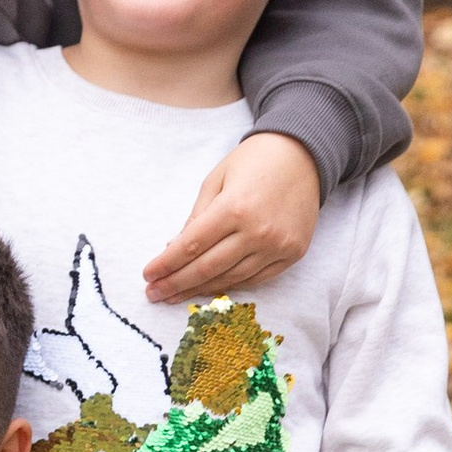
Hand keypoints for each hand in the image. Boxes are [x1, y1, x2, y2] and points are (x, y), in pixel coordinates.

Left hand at [143, 132, 321, 303]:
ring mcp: (278, 245)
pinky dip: (231, 284)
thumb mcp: (216, 180)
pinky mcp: (294, 253)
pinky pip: (256, 279)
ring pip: (231, 278)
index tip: (148, 275)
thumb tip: (173, 249)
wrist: (302, 155)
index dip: (166, 264)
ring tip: (177, 295)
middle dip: (176, 284)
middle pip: (207, 268)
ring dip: (200, 290)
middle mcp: (257, 231)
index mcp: (233, 208)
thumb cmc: (253, 162)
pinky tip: (211, 287)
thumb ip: (196, 217)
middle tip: (154, 294)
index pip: (190, 246)